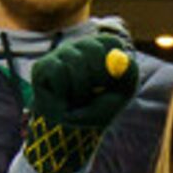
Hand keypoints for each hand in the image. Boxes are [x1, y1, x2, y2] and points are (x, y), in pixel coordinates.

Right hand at [23, 32, 141, 172]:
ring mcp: (60, 55)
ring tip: (77, 100)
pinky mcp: (42, 66)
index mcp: (100, 51)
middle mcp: (79, 48)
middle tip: (95, 93)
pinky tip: (61, 98)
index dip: (112, 60)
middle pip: (93, 47)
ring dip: (80, 89)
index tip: (111, 80)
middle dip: (97, 75)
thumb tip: (125, 59)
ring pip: (75, 61)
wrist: (69, 129)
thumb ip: (129, 74)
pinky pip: (58, 72)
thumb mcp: (121, 93)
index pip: (110, 42)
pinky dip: (63, 91)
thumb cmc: (96, 109)